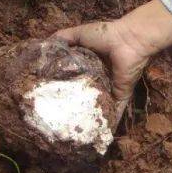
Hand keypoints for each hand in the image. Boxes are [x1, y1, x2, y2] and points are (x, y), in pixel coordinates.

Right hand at [53, 0, 171, 124]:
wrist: (129, 40)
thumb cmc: (105, 35)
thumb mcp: (79, 34)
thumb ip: (62, 38)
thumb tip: (43, 45)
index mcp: (90, 63)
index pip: (73, 77)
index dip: (62, 85)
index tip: (47, 97)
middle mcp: (99, 77)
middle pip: (85, 95)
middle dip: (74, 106)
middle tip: (58, 120)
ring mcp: (110, 88)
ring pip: (98, 106)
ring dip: (90, 118)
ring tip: (74, 133)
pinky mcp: (120, 95)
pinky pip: (115, 113)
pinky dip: (111, 125)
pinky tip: (100, 138)